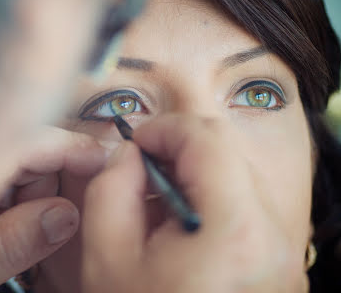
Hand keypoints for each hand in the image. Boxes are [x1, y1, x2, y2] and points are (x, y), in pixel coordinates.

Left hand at [0, 127, 110, 292]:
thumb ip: (13, 243)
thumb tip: (65, 218)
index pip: (41, 140)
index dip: (80, 151)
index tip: (108, 161)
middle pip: (38, 151)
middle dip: (48, 186)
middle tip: (39, 224)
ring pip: (26, 163)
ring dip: (29, 195)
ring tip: (0, 228)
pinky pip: (9, 172)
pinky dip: (14, 194)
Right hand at [81, 114, 307, 292]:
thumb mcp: (107, 256)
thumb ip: (111, 185)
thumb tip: (130, 153)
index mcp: (236, 232)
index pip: (207, 138)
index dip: (163, 129)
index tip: (137, 142)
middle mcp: (275, 239)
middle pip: (227, 152)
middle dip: (178, 150)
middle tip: (142, 170)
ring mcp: (285, 253)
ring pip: (238, 175)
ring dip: (194, 174)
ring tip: (157, 203)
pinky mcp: (281, 263)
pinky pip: (247, 206)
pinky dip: (211, 199)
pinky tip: (180, 225)